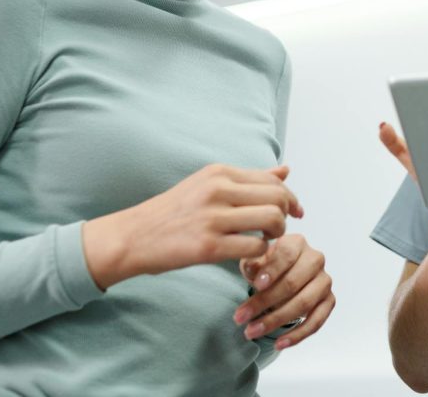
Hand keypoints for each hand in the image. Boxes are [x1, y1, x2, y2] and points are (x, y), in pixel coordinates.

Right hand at [82, 163, 303, 289]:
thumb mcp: (208, 185)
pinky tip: (250, 256)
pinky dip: (261, 254)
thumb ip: (248, 179)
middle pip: (278, 197)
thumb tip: (286, 171)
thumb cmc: (173, 212)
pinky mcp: (208, 246)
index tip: (296, 212)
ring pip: (272, 220)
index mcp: (219, 173)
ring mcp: (213, 218)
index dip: (290, 197)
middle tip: (279, 229)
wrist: (132, 236)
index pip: (272, 179)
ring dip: (277, 234)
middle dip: (287, 215)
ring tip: (265, 241)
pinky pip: (255, 247)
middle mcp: (218, 190)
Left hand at [233, 234, 334, 350]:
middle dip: (265, 302)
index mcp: (297, 243)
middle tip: (241, 317)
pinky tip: (279, 344)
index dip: (272, 270)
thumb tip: (252, 269)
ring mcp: (324, 281)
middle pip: (293, 282)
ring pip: (304, 303)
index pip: (286, 255)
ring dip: (276, 321)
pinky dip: (297, 335)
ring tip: (252, 331)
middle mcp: (315, 259)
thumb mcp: (255, 261)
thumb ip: (253, 263)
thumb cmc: (268, 267)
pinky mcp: (329, 300)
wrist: (284, 275)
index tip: (256, 285)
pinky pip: (316, 321)